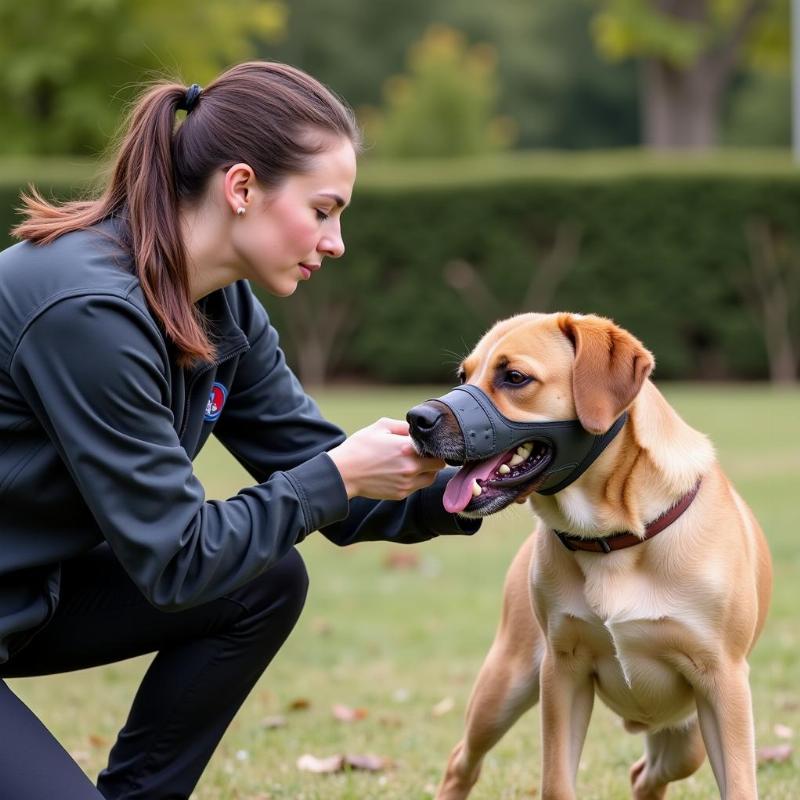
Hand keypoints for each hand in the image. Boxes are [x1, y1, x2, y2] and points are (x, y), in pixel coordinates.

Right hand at [328, 418, 446, 500]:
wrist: (343, 473)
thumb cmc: (360, 447)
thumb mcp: (381, 426)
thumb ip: (404, 426)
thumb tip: (419, 429)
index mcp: (408, 448)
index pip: (437, 450)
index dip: (435, 446)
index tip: (428, 444)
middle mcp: (411, 468)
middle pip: (439, 465)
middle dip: (434, 458)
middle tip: (424, 453)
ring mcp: (407, 483)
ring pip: (430, 478)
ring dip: (427, 470)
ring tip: (413, 463)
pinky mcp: (401, 494)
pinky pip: (417, 486)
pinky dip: (415, 480)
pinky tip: (402, 471)